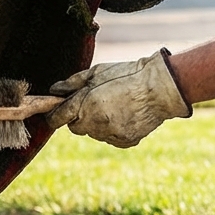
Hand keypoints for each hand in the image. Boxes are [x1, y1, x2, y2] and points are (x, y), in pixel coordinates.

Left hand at [46, 50, 191, 147]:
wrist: (159, 89)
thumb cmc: (127, 75)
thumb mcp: (96, 72)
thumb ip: (72, 84)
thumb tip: (54, 91)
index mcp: (86, 105)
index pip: (57, 119)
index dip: (55, 114)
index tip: (56, 111)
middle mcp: (95, 124)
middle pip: (75, 127)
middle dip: (79, 117)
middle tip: (93, 102)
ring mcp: (111, 135)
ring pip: (94, 133)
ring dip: (97, 123)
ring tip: (114, 105)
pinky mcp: (125, 142)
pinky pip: (110, 138)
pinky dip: (113, 129)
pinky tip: (125, 114)